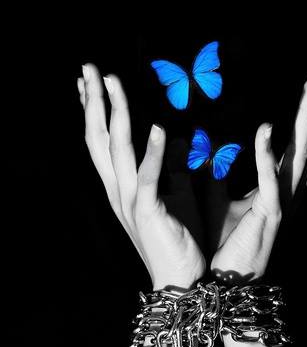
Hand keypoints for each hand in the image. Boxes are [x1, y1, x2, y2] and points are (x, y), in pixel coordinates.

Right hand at [78, 64, 204, 289]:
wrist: (179, 279)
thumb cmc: (177, 238)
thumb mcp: (173, 197)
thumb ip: (171, 170)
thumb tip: (178, 142)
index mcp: (122, 188)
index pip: (103, 142)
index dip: (96, 111)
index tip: (92, 83)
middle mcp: (118, 191)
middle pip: (100, 139)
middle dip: (93, 102)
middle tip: (88, 67)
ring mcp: (129, 202)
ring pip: (117, 150)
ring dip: (116, 114)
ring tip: (111, 82)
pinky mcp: (147, 212)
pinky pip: (148, 177)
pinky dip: (152, 153)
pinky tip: (156, 127)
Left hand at [209, 72, 306, 282]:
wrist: (226, 280)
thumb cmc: (225, 243)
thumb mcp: (221, 202)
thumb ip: (218, 175)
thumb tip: (208, 151)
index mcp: (280, 188)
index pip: (302, 144)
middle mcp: (288, 192)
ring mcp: (282, 203)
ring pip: (301, 155)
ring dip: (306, 120)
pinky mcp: (268, 215)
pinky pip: (270, 180)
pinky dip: (266, 154)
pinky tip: (264, 128)